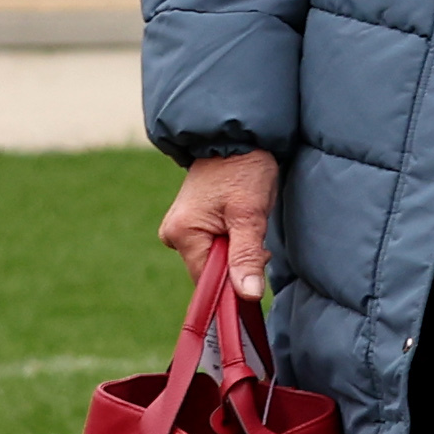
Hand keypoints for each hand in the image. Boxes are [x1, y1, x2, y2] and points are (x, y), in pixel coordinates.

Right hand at [156, 149, 277, 314]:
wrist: (239, 139)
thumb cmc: (246, 171)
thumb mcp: (251, 214)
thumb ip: (247, 255)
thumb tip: (248, 294)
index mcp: (182, 234)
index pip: (206, 280)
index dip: (233, 285)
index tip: (257, 277)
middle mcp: (173, 234)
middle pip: (210, 270)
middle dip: (239, 263)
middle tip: (260, 241)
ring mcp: (181, 228)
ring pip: (215, 258)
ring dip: (238, 251)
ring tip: (251, 224)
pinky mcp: (192, 223)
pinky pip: (213, 244)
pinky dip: (233, 241)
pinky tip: (243, 223)